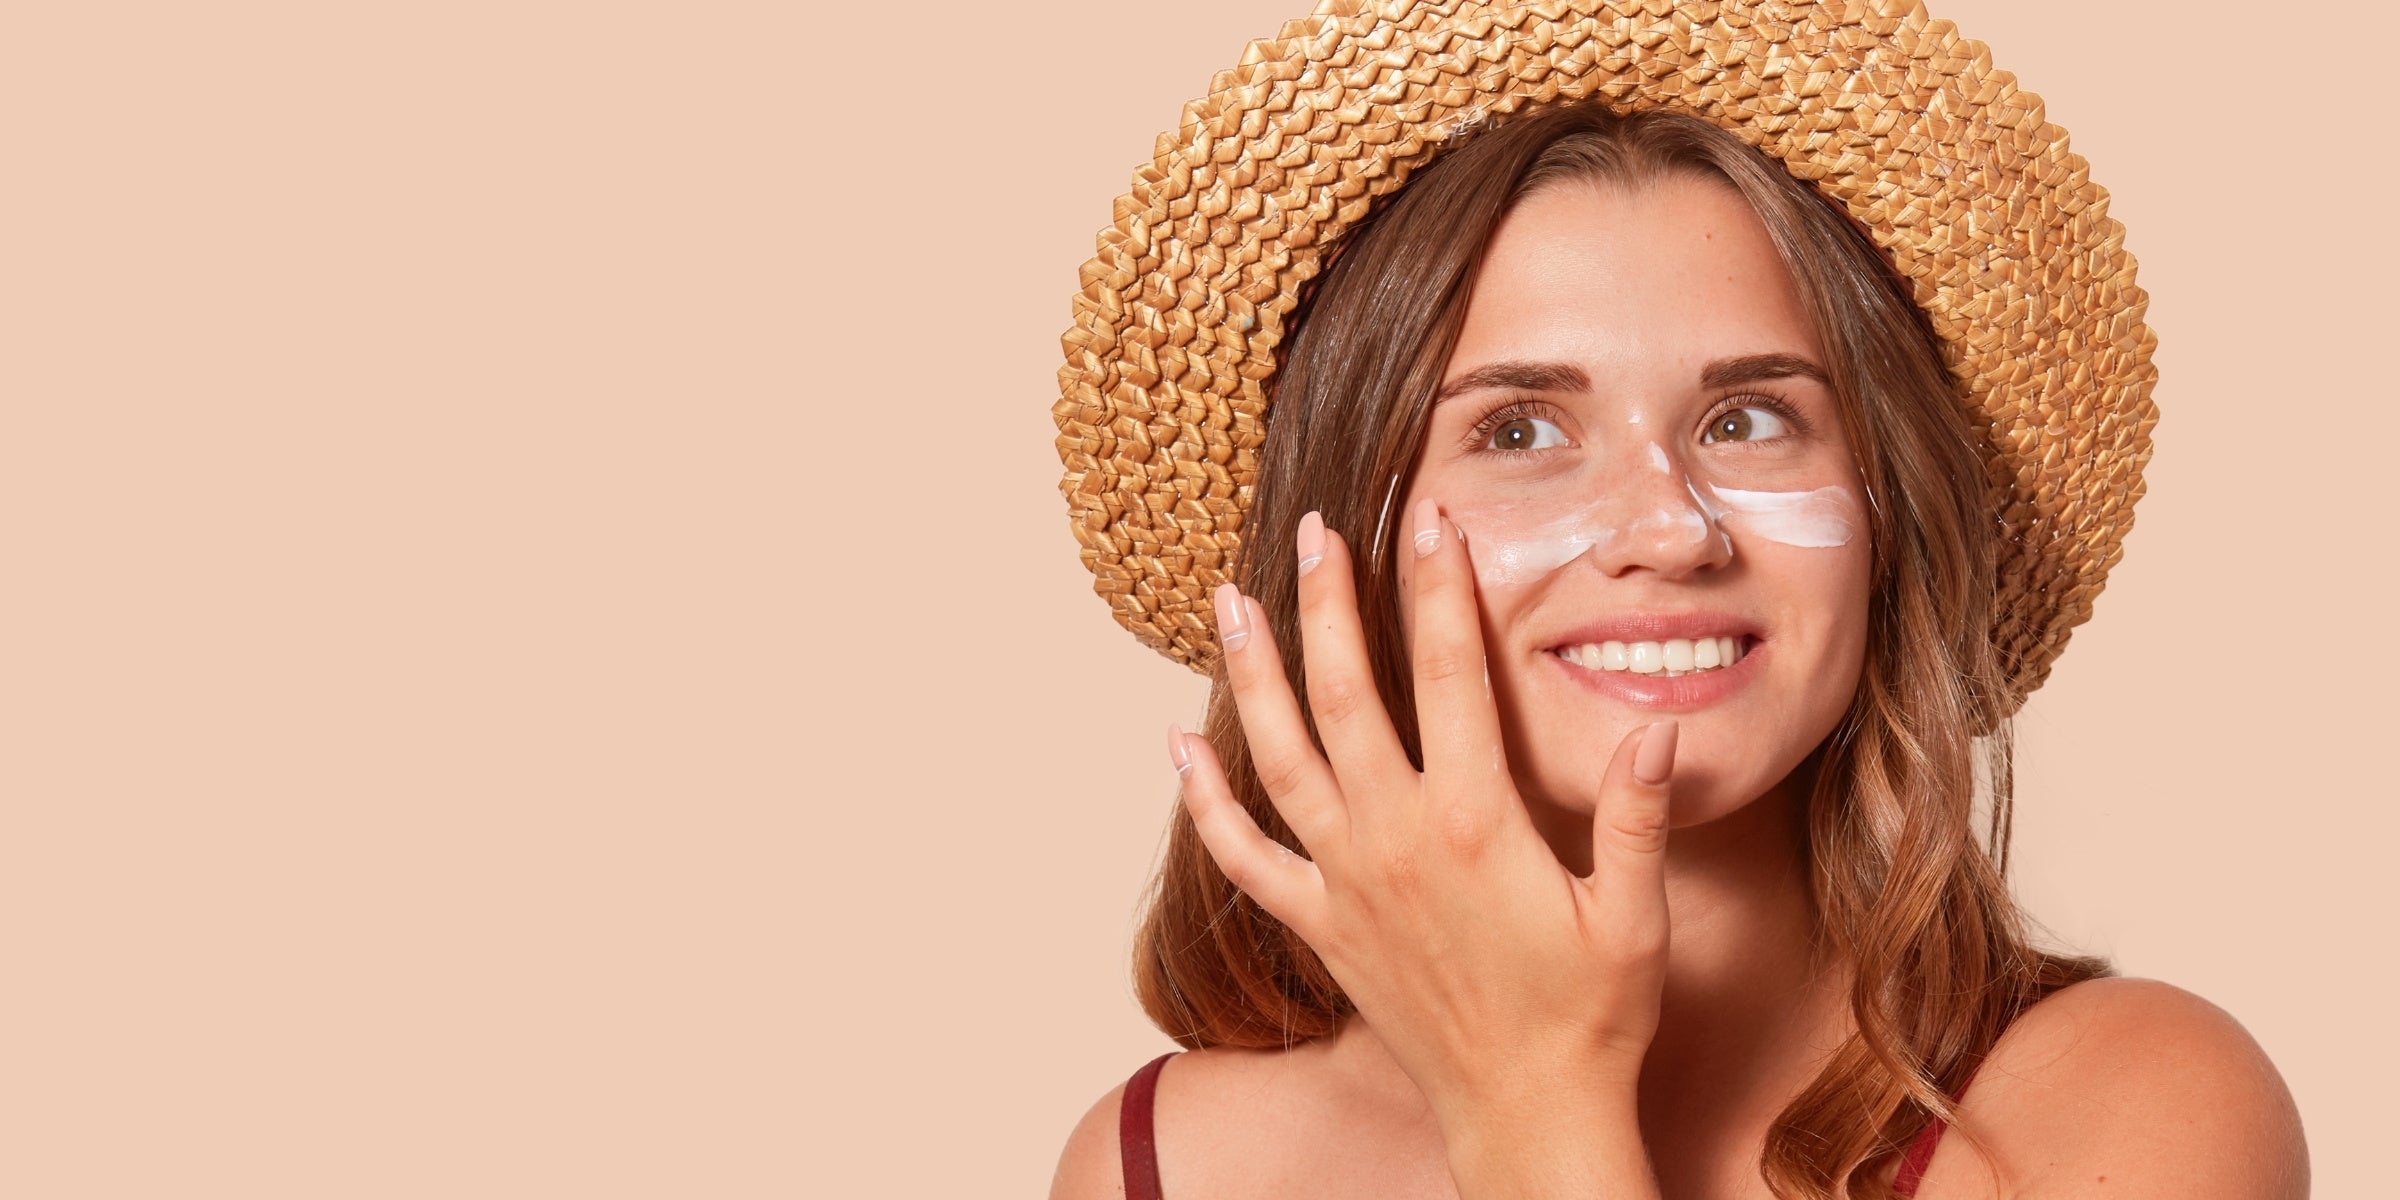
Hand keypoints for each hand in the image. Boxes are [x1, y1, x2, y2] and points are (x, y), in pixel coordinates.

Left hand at [1170, 497, 1676, 1123]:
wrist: (1526, 1114)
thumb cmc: (1590, 1016)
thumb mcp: (1636, 916)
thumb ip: (1635, 816)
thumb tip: (1657, 724)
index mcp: (1476, 822)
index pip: (1450, 674)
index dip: (1438, 588)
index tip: (1428, 518)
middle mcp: (1396, 840)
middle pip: (1346, 693)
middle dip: (1328, 601)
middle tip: (1314, 529)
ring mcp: (1346, 882)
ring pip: (1280, 757)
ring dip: (1252, 675)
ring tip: (1231, 603)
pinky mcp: (1320, 926)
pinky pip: (1244, 856)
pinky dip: (1206, 802)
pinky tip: (1177, 750)